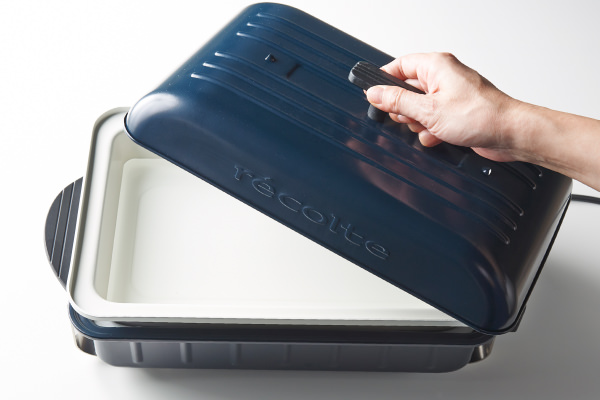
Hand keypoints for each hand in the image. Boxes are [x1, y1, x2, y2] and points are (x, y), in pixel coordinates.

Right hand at [366, 53, 518, 161]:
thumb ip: (398, 101)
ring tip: (429, 127)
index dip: (384, 81)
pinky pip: (432, 119)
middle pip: (406, 90)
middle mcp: (443, 77)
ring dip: (418, 123)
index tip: (374, 96)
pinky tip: (438, 136)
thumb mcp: (428, 110)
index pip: (399, 65)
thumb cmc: (481, 115)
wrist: (510, 134)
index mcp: (436, 66)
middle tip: (412, 117)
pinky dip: (431, 130)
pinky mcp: (456, 112)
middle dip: (404, 109)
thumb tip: (375, 93)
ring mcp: (450, 95)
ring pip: (418, 108)